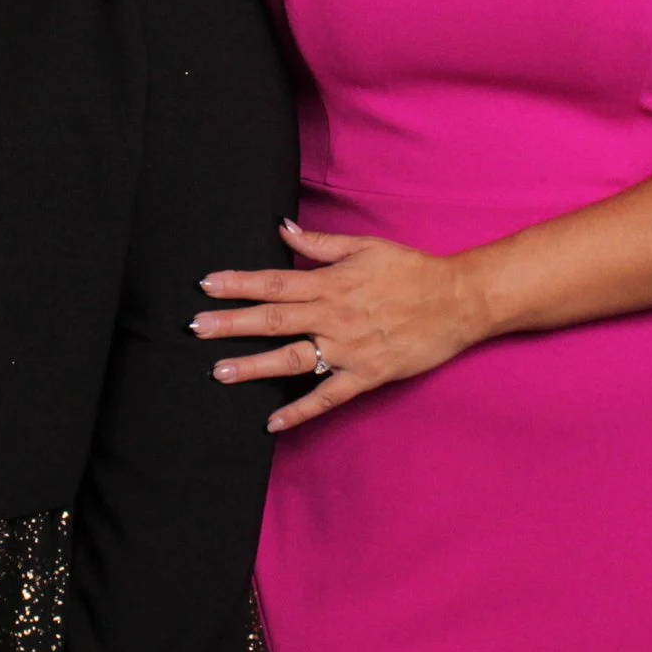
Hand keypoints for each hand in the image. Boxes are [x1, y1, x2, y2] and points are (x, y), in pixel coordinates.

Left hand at [193, 221, 490, 430]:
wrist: (456, 300)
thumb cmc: (411, 270)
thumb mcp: (365, 247)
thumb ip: (320, 244)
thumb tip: (281, 229)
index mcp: (330, 283)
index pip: (274, 282)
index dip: (238, 283)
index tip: (206, 285)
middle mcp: (333, 316)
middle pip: (273, 319)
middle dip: (231, 323)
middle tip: (195, 328)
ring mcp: (347, 348)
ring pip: (292, 359)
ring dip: (254, 366)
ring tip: (219, 372)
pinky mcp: (365, 375)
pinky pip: (326, 397)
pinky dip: (299, 410)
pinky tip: (272, 422)